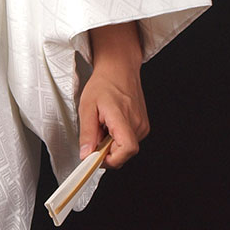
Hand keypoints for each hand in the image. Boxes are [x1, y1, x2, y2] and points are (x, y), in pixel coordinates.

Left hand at [79, 22, 148, 169]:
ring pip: (125, 148)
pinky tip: (111, 124)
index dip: (112, 159)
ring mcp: (142, 125)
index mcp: (123, 117)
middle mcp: (137, 123)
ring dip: (111, 144)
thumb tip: (87, 155)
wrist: (119, 69)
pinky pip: (128, 141)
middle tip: (96, 135)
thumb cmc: (103, 84)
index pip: (127, 149)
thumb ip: (87, 133)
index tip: (97, 156)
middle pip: (124, 153)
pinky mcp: (143, 126)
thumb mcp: (86, 107)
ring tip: (103, 125)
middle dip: (107, 151)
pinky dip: (117, 138)